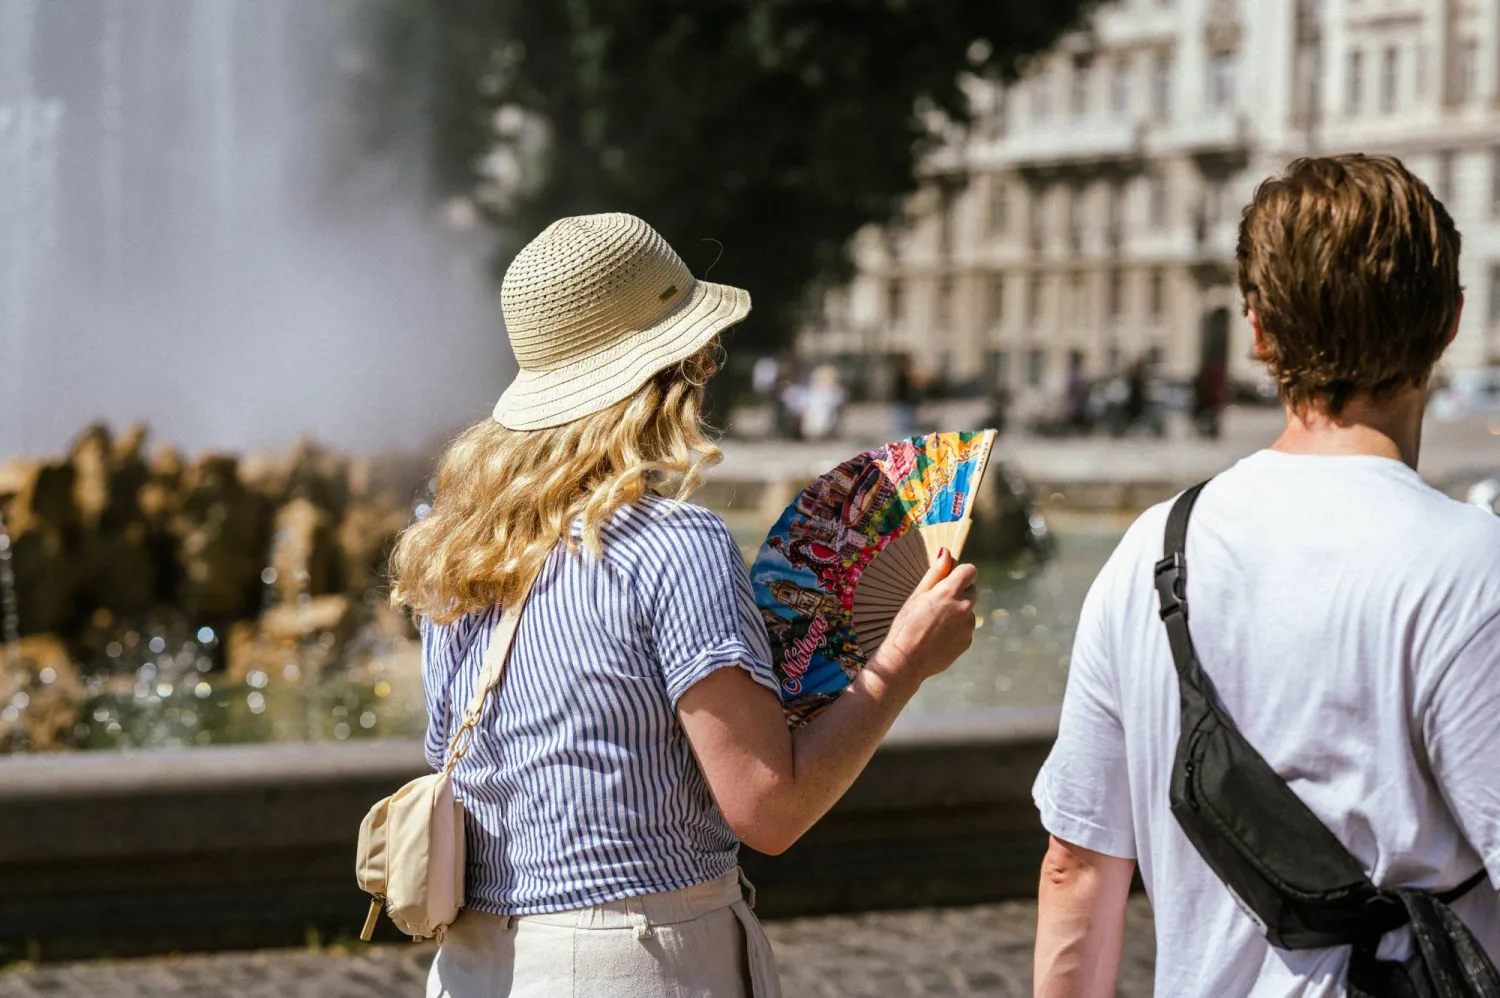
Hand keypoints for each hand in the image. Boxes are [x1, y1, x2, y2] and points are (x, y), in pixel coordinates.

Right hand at [869, 548, 976, 687]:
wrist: (906, 661)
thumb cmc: (906, 625)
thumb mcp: (916, 595)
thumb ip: (935, 573)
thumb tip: (947, 553)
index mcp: (950, 591)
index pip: (970, 571)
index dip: (960, 573)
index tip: (950, 579)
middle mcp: (964, 607)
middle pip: (971, 590)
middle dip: (958, 593)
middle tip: (937, 604)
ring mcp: (968, 626)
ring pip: (968, 611)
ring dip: (957, 613)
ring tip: (934, 625)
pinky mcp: (967, 641)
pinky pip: (965, 629)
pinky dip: (956, 630)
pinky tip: (938, 637)